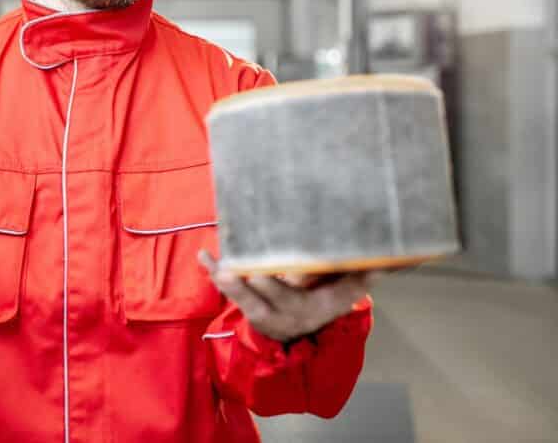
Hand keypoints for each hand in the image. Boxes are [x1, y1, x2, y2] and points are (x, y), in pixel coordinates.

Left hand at [197, 250, 375, 343]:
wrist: (296, 331)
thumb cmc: (320, 302)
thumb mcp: (341, 297)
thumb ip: (357, 280)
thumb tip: (383, 265)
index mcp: (311, 308)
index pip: (306, 298)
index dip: (292, 289)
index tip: (281, 274)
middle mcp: (284, 313)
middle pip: (269, 299)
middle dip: (256, 284)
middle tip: (242, 270)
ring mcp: (262, 311)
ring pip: (244, 299)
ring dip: (230, 282)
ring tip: (219, 266)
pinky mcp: (245, 305)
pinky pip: (227, 289)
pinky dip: (214, 272)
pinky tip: (204, 256)